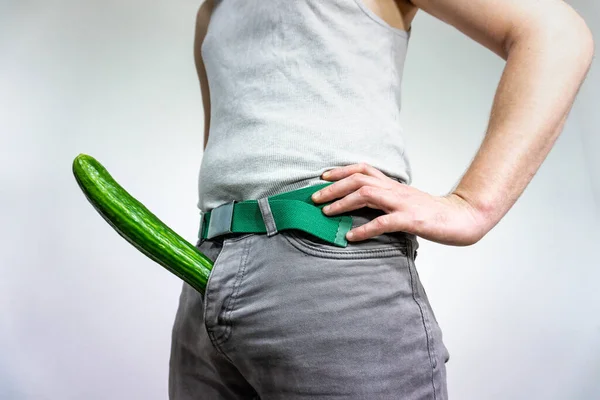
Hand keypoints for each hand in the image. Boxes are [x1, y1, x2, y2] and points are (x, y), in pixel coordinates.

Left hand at [311, 163, 489, 245]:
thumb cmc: (430, 212)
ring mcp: (402, 204)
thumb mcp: (404, 200)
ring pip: (367, 195)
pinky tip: (351, 236)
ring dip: (343, 203)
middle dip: (333, 188)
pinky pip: (383, 222)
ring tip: (326, 212)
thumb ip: (385, 199)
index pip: (364, 170)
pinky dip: (365, 229)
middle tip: (314, 198)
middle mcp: (395, 190)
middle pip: (359, 180)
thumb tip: (361, 203)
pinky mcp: (410, 220)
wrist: (461, 217)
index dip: (341, 171)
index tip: (323, 177)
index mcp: (393, 185)